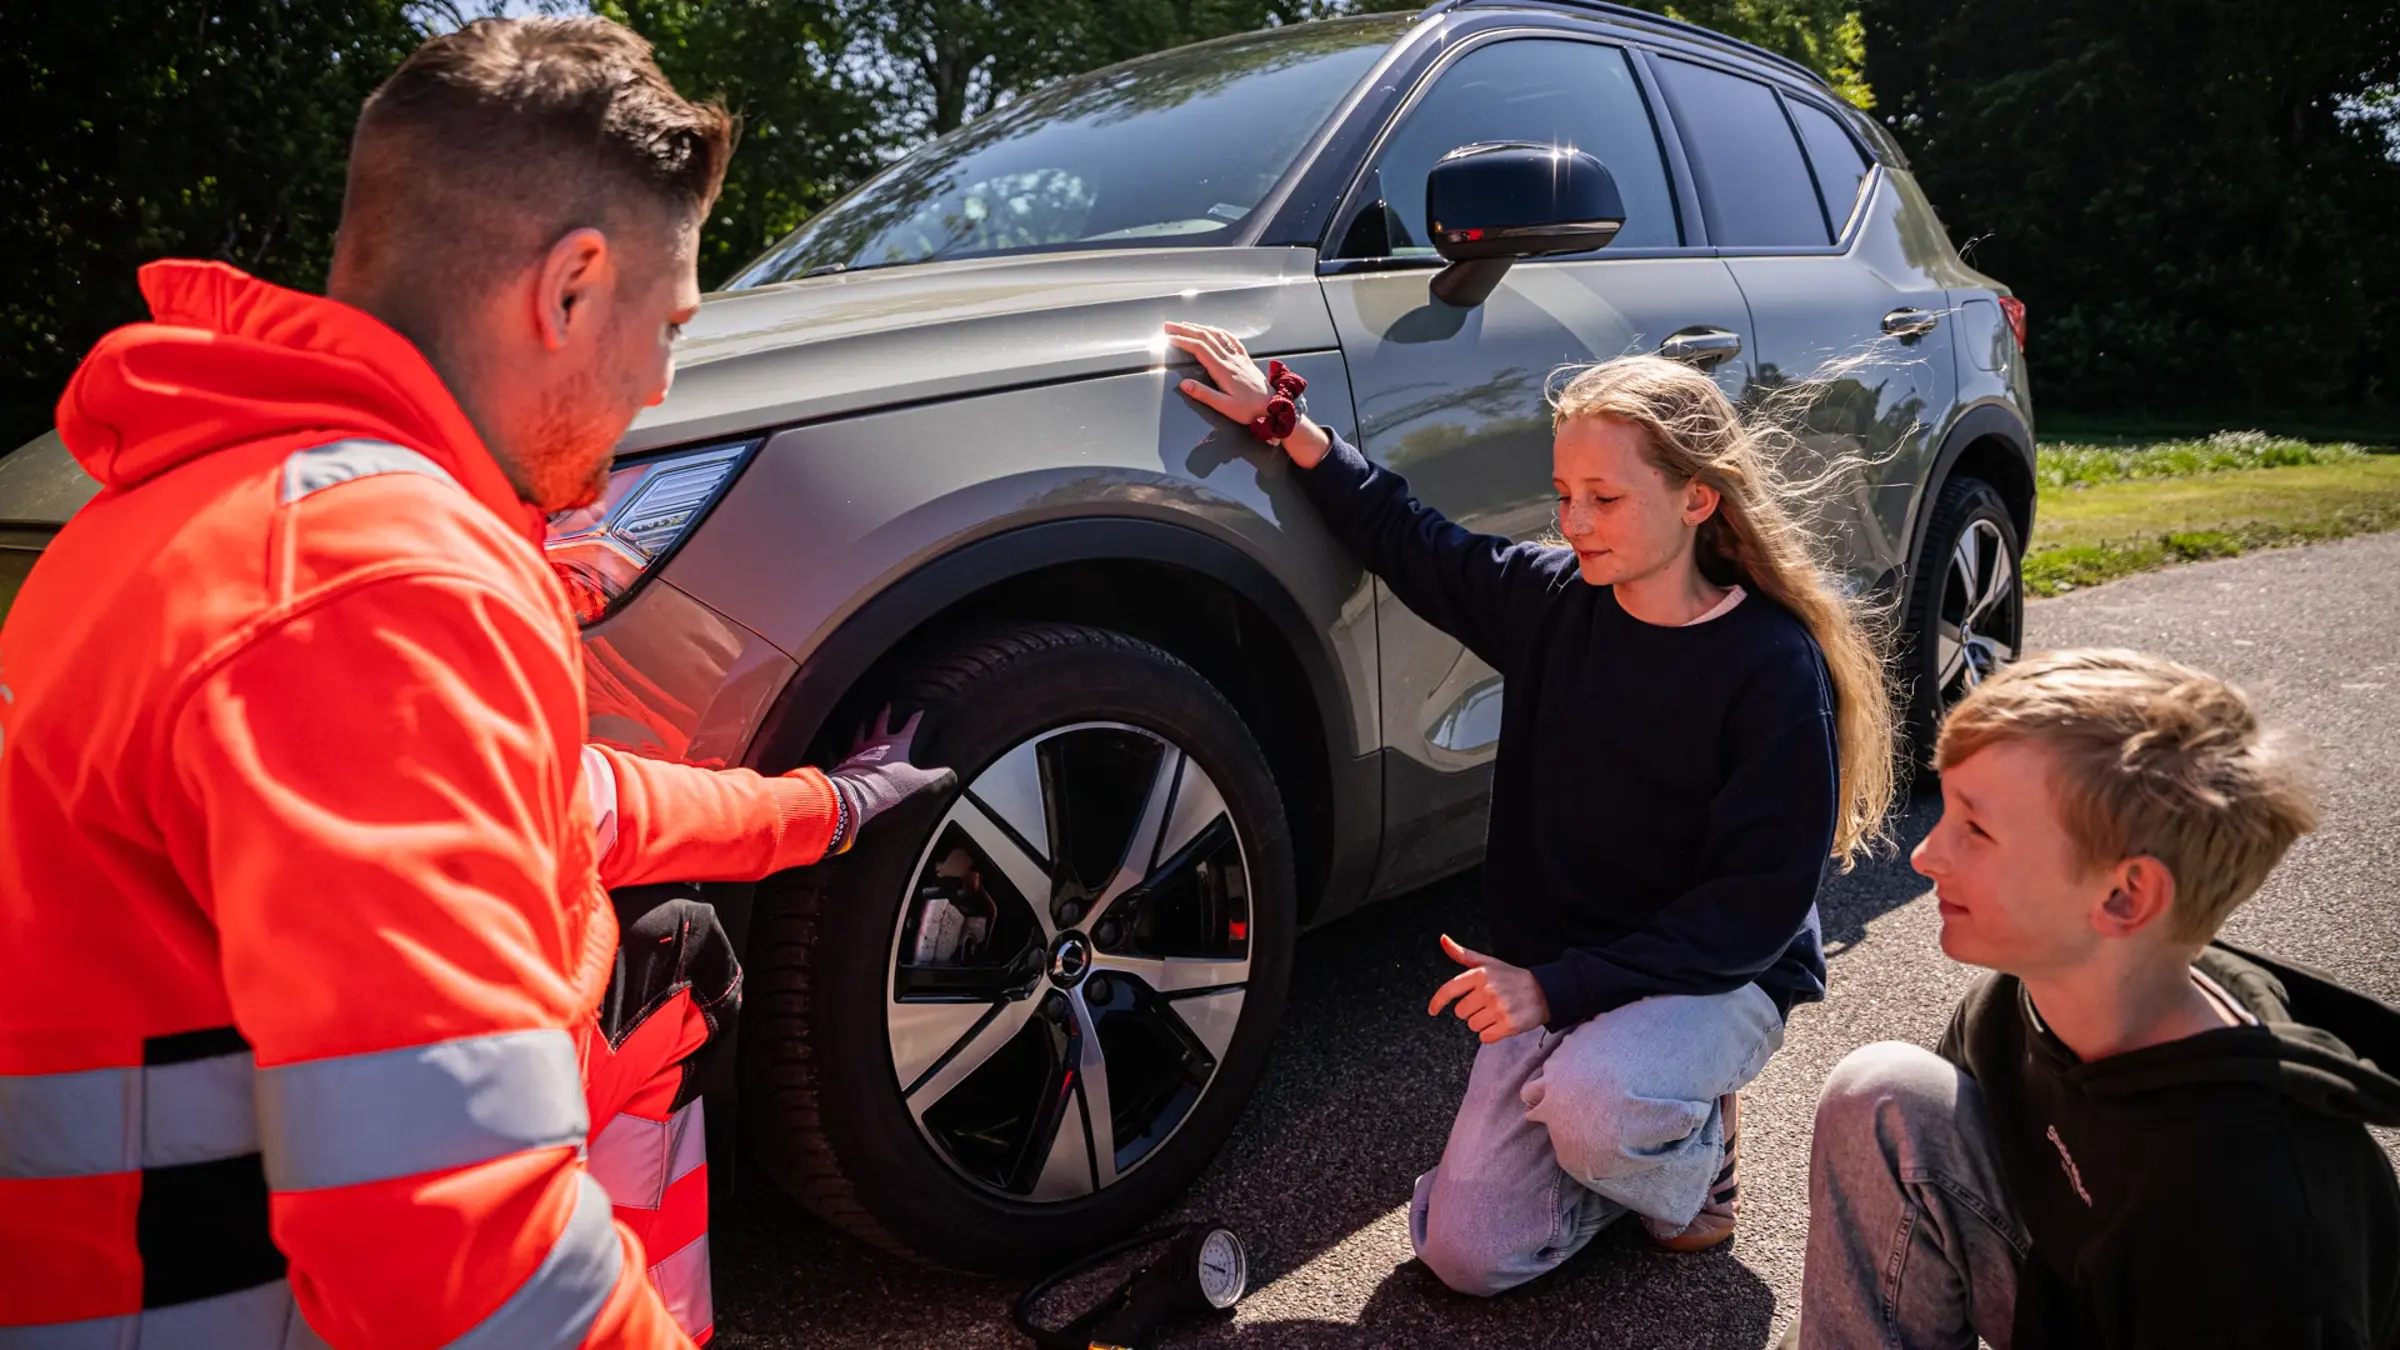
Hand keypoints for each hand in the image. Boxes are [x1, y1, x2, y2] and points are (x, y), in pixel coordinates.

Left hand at [825, 707, 955, 850]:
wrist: (860, 791)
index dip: (915, 720)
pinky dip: (843, 745)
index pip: (909, 728)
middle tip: (886, 705)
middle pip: (882, 723)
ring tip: (861, 721)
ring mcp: (859, 750)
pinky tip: (839, 746)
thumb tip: (951, 773)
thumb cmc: (890, 784)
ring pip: (861, 733)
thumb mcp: (919, 782)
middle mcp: (877, 743)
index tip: (919, 711)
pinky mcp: (846, 760)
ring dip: (862, 726)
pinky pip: (845, 749)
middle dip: (885, 714)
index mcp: (897, 745)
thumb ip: (935, 777)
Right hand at [1164, 322, 1330, 467]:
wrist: (1275, 406)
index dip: (1183, 341)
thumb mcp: (1225, 406)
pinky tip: (1214, 329)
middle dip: (1185, 330)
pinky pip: (1232, 339)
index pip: (1199, 349)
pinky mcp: (1246, 360)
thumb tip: (1184, 384)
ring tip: (1185, 325)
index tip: (1169, 338)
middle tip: (1169, 326)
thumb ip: (1204, 394)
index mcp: (1223, 370)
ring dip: (1199, 327)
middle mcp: (1231, 360)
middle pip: (1205, 337)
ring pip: (1217, 335)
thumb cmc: (1250, 409)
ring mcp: (1239, 358)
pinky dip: (1219, 331)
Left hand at [1427, 934, 1550, 1042]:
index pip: (1449, 989)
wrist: (1545, 991)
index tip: (1433, 1010)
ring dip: (1483, 1023)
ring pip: (1472, 1026)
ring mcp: (1499, 1008)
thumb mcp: (1488, 963)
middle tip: (1489, 1003)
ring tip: (1498, 1012)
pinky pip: (1485, 1037)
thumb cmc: (1512, 978)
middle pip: (1461, 1012)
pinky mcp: (1509, 1025)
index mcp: (1480, 974)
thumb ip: (1463, 954)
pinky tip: (1503, 1023)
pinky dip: (1492, 1034)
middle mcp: (1488, 990)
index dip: (1437, 1002)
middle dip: (1472, 1010)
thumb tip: (1442, 939)